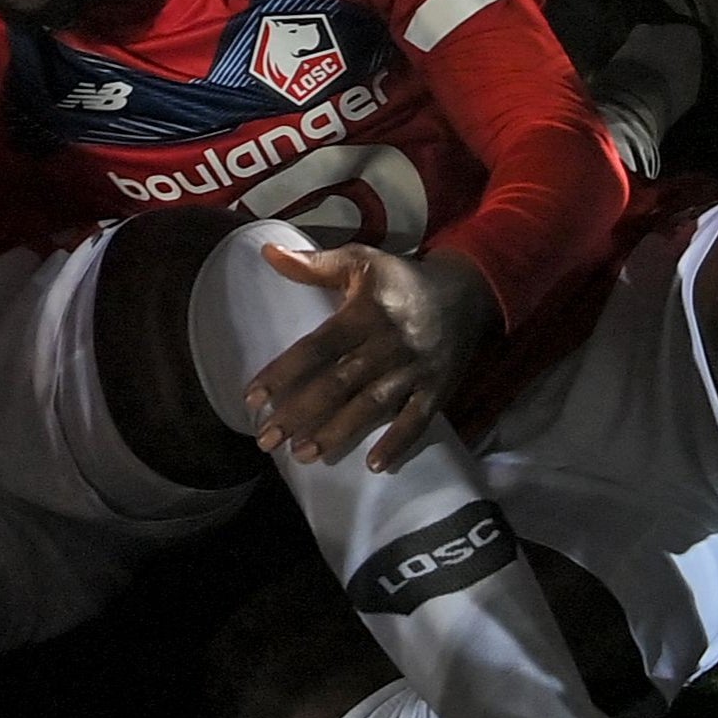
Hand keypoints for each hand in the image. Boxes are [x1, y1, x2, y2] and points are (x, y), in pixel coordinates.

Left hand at [237, 234, 495, 471]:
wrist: (465, 292)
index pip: (316, 347)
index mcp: (364, 314)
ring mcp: (414, 370)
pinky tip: (374, 466)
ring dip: (338, 432)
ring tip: (303, 454)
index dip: (284, 372)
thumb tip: (267, 252)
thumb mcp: (360, 261)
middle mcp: (387, 345)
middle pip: (338, 383)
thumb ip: (314, 264)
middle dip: (300, 413)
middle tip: (267, 440)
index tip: (252, 398)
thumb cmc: (400, 279)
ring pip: (371, 406)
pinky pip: (418, 420)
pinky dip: (398, 442)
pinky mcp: (437, 389)